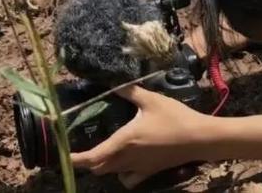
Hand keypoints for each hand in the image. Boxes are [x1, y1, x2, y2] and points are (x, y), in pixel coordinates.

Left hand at [70, 85, 207, 188]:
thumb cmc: (174, 117)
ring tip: (102, 152)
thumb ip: (131, 92)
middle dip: (87, 161)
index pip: (93, 157)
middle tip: (81, 148)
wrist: (198, 138)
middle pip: (99, 167)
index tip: (63, 155)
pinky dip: (121, 173)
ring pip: (111, 173)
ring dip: (103, 166)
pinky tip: (125, 161)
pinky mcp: (150, 172)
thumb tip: (114, 83)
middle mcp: (127, 158)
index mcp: (124, 141)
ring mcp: (139, 168)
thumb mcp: (152, 100)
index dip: (75, 159)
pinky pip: (128, 179)